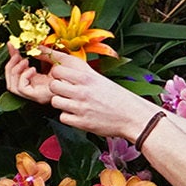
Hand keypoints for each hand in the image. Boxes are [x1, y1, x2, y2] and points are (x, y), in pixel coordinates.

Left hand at [6, 50, 156, 145]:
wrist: (131, 116)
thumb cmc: (114, 95)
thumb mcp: (97, 78)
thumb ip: (79, 71)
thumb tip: (57, 62)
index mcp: (87, 77)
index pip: (57, 68)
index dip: (56, 72)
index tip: (56, 74)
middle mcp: (82, 91)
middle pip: (53, 85)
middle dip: (56, 88)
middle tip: (66, 90)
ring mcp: (81, 108)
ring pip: (54, 102)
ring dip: (60, 102)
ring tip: (72, 102)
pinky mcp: (81, 123)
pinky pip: (62, 117)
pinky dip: (67, 116)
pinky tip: (77, 113)